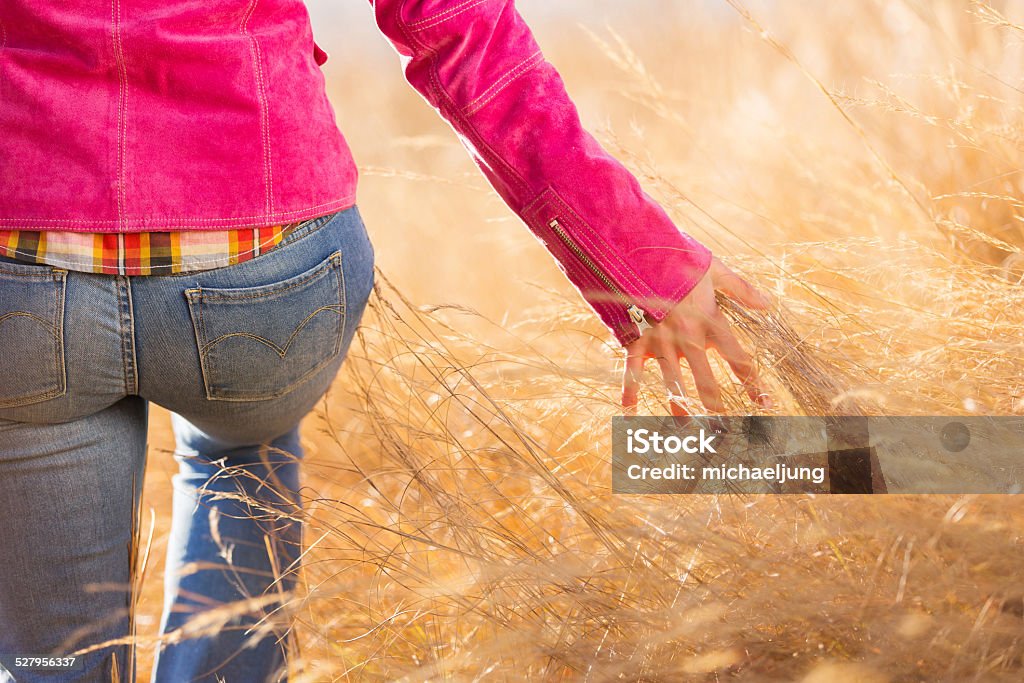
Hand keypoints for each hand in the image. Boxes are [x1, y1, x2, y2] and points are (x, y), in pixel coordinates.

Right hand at [622, 258, 771, 414]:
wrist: (641, 250)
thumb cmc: (680, 259)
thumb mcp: (715, 269)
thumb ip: (742, 289)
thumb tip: (768, 304)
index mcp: (711, 321)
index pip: (739, 359)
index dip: (753, 383)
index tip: (765, 404)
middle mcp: (688, 336)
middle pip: (706, 378)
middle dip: (716, 406)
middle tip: (725, 429)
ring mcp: (661, 340)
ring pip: (672, 380)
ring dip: (679, 406)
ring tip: (688, 428)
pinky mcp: (638, 338)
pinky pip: (633, 368)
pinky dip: (629, 389)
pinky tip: (629, 412)